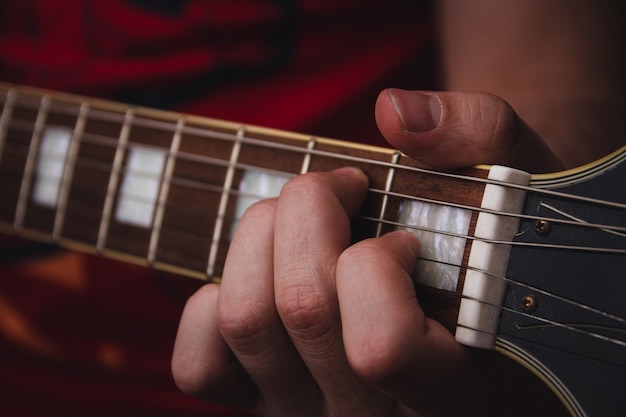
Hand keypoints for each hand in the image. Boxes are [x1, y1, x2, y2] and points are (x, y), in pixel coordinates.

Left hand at [171, 89, 570, 416]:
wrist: (457, 291)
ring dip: (259, 236)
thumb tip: (395, 113)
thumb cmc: (480, 242)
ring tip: (297, 220)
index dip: (376, 265)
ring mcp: (304, 410)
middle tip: (340, 190)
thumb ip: (478, 134)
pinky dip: (211, 303)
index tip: (400, 236)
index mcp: (448, 381)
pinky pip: (201, 363)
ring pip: (247, 320)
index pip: (382, 346)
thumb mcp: (506, 184)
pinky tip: (259, 277)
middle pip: (302, 308)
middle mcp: (369, 410)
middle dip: (309, 209)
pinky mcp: (255, 402)